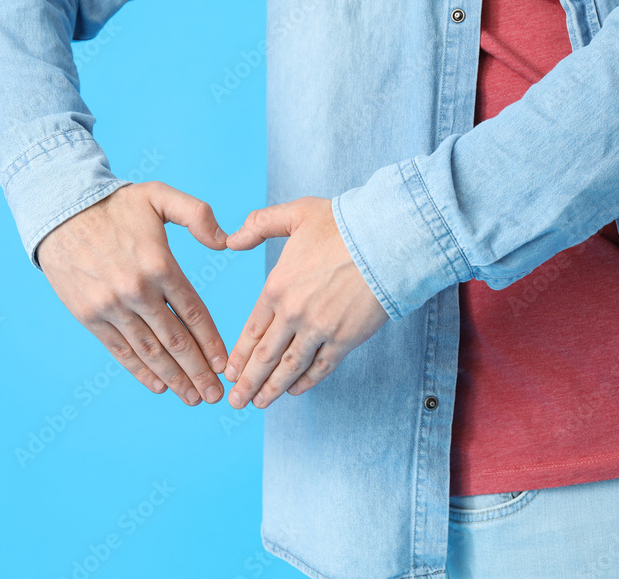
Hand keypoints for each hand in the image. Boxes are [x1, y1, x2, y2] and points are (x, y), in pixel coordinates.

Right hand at [37, 182, 228, 405]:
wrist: (59, 210)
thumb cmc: (115, 204)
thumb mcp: (160, 195)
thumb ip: (198, 214)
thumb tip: (226, 242)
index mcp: (160, 265)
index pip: (194, 313)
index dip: (211, 342)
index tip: (225, 364)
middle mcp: (137, 291)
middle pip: (175, 340)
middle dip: (198, 372)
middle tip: (215, 395)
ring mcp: (111, 306)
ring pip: (150, 351)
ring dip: (173, 378)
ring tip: (193, 397)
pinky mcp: (89, 316)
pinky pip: (120, 350)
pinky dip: (140, 371)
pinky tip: (159, 386)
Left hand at [222, 197, 388, 408]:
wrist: (387, 240)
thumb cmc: (344, 224)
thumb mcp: (296, 214)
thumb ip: (260, 224)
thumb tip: (231, 240)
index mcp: (277, 286)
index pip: (251, 329)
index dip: (240, 355)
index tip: (230, 372)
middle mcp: (293, 313)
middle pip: (265, 356)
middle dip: (248, 382)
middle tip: (235, 400)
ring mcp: (319, 329)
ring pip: (289, 367)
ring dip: (272, 389)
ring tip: (259, 404)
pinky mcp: (345, 339)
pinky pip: (321, 367)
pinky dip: (306, 382)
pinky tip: (295, 391)